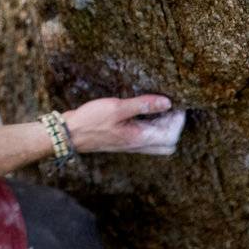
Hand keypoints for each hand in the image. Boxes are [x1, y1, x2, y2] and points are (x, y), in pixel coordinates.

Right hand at [65, 95, 186, 156]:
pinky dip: (153, 128)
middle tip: (170, 107)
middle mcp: (138, 145)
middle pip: (169, 143)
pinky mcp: (125, 141)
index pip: (172, 135)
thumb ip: (142, 105)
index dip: (178, 119)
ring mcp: (132, 145)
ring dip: (164, 127)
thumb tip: (167, 102)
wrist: (70, 133)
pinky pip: (148, 139)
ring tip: (159, 108)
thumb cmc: (91, 120)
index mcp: (139, 138)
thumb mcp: (117, 108)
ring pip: (159, 143)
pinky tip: (144, 113)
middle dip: (175, 126)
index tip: (176, 103)